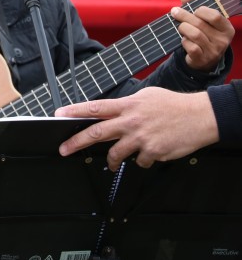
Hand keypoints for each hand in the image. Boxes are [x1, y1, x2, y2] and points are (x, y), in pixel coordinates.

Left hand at [56, 87, 218, 170]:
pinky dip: (142, 160)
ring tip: (113, 162)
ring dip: (112, 160)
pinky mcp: (152, 152)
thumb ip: (126, 105)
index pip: (95, 108)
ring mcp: (140, 138)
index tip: (58, 115)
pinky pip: (139, 162)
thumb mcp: (146, 96)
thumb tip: (111, 111)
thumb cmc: (174, 105)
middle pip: (96, 133)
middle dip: (76, 142)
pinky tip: (151, 152)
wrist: (201, 116)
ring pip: (115, 154)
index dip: (74, 111)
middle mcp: (130, 121)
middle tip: (64, 149)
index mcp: (127, 105)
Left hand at [172, 0, 233, 71]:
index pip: (216, 16)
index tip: (194, 9)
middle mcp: (223, 40)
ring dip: (183, 28)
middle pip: (200, 24)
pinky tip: (184, 40)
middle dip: (184, 16)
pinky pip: (191, 47)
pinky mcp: (202, 59)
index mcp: (227, 29)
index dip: (202, 10)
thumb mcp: (203, 22)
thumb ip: (194, 6)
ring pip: (195, 34)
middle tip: (175, 12)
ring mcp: (213, 51)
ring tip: (180, 27)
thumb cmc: (204, 35)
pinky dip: (184, 41)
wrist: (204, 60)